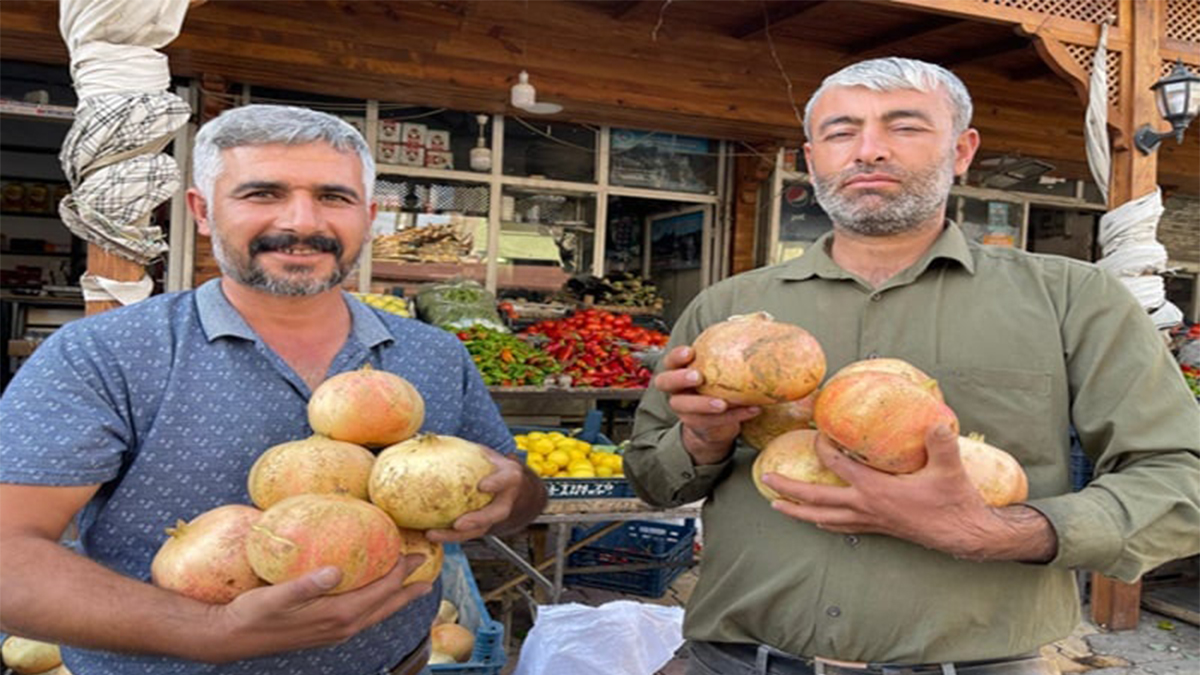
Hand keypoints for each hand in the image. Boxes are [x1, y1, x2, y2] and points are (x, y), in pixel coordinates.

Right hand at [204, 554, 431, 662]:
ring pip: (377, 612)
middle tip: (429, 569)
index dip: (400, 570)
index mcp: (338, 615)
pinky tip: (376, 593)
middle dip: (409, 586)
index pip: (381, 590)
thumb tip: (335, 571)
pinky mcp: (328, 631)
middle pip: (387, 604)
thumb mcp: (277, 596)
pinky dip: (378, 602)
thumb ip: (307, 584)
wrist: (232, 637)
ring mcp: (337, 631)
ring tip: (413, 583)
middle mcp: (343, 626)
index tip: (414, 551)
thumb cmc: (253, 613)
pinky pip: (364, 615)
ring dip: (397, 596)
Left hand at [425, 449, 525, 542]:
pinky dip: (447, 536)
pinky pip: (465, 534)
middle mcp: (505, 499)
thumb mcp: (485, 452)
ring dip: (455, 536)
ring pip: (478, 530)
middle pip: (494, 514)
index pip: (505, 479)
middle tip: (458, 524)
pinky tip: (425, 533)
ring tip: (431, 534)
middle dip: (477, 520)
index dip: (496, 483)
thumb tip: (424, 435)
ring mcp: (494, 515)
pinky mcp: (482, 526)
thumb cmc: (492, 464)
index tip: (483, 485)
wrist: (510, 484)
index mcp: (509, 476)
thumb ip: (465, 448)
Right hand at [654, 346, 759, 464]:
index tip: (690, 352)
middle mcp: (676, 390)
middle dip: (680, 378)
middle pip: (665, 383)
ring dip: (704, 404)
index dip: (676, 356)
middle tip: (698, 377)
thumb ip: (730, 350)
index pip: (670, 361)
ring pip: (686, 407)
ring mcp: (684, 409)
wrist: (717, 422)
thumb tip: (761, 321)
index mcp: (679, 371)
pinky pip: (712, 422)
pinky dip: (734, 416)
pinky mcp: (698, 425)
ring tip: (723, 403)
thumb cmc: (718, 385)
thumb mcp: (719, 368)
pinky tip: (752, 409)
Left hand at [762, 425, 1009, 558]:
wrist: (965, 534)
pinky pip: (841, 526)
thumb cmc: (955, 501)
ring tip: (776, 505)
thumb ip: (941, 443)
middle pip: (816, 499)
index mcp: (876, 490)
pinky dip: (823, 521)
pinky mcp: (878, 528)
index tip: (816, 432)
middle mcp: (866, 507)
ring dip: (798, 511)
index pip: (837, 466)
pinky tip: (816, 520)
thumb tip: (937, 420)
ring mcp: (870, 520)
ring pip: (824, 518)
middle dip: (789, 488)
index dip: (823, 448)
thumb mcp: (950, 469)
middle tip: (765, 479)